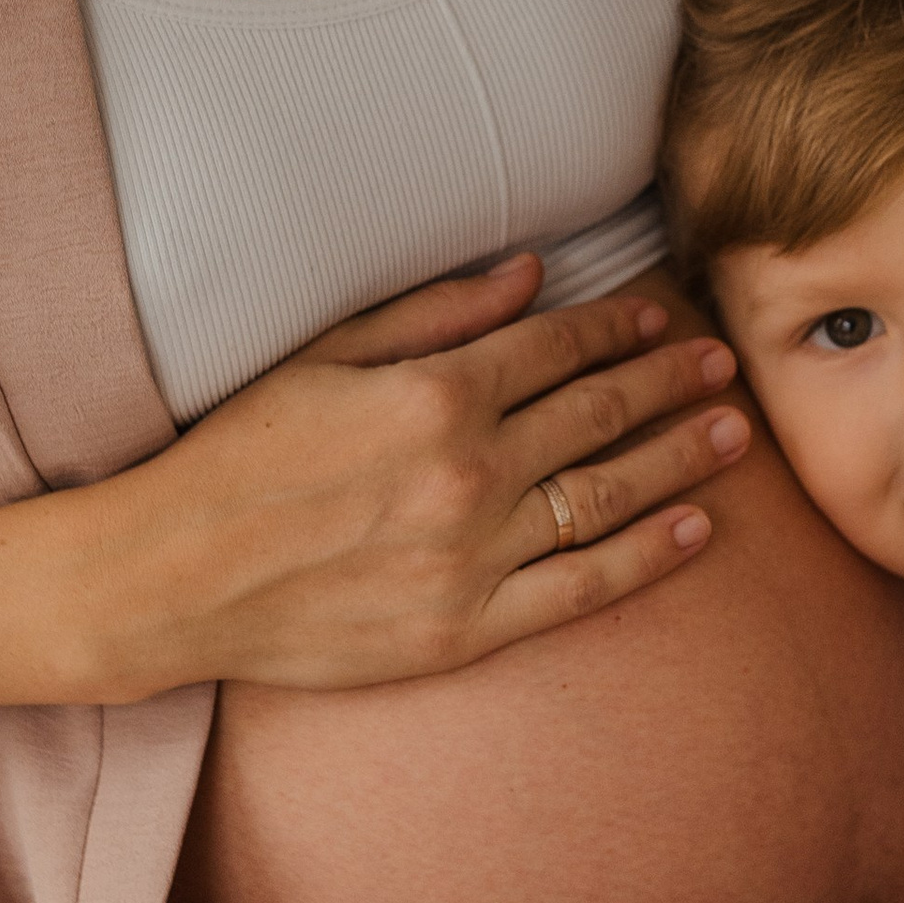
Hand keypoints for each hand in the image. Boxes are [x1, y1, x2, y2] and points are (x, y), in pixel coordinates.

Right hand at [77, 256, 750, 702]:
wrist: (171, 577)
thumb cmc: (235, 454)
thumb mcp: (323, 355)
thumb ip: (435, 312)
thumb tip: (530, 274)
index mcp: (435, 393)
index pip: (556, 347)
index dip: (618, 327)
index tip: (662, 313)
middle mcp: (469, 471)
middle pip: (598, 414)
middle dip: (668, 382)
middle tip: (720, 363)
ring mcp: (474, 555)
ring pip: (607, 495)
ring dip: (679, 459)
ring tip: (732, 434)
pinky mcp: (465, 628)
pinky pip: (582, 588)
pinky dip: (648, 557)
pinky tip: (696, 530)